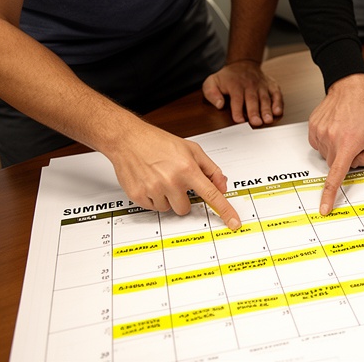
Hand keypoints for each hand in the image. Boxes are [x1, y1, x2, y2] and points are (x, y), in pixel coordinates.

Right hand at [106, 123, 241, 229]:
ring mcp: (154, 190)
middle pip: (186, 208)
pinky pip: (153, 208)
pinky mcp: (138, 196)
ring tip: (159, 178)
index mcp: (187, 169)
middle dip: (182, 198)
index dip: (225, 211)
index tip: (234, 223)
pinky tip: (149, 182)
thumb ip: (211, 169)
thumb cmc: (159, 142)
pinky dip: (153, 198)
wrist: (128, 139)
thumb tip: (222, 186)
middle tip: (174, 181)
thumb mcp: (192, 149)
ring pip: (169, 209)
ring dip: (167, 198)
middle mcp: (171, 181)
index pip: (212, 195)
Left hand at [202, 59, 282, 125]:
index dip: (238, 110)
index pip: (236, 99)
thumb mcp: (212, 81)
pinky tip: (278, 111)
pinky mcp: (271, 85)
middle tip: (256, 122)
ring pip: (265, 98)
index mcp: (235, 85)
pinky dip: (278, 102)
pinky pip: (276, 93)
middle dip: (255, 111)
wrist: (243, 63)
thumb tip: (219, 104)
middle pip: (252, 100)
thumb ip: (211, 93)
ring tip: (268, 120)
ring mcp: (262, 85)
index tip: (239, 120)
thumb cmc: (227, 77)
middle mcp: (250, 85)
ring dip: (267, 110)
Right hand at [307, 74, 363, 214]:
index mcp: (348, 144)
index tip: (323, 209)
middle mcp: (331, 139)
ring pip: (326, 154)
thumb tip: (354, 166)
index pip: (336, 175)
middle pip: (333, 164)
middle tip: (353, 141)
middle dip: (343, 158)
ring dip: (335, 148)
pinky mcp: (312, 127)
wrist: (350, 88)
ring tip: (344, 130)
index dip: (329, 195)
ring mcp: (319, 132)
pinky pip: (318, 144)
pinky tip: (335, 128)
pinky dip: (327, 140)